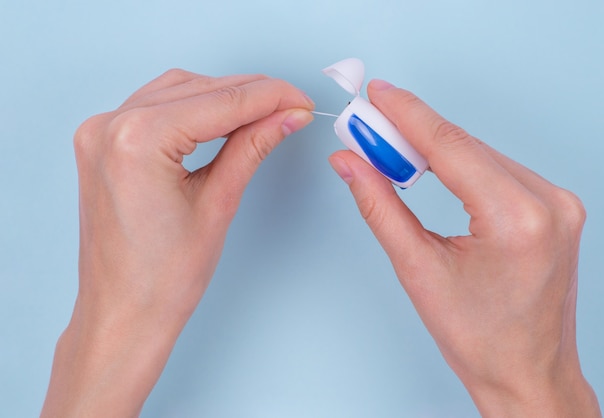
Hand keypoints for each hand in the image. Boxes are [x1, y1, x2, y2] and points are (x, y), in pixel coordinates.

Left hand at [41, 70, 313, 416]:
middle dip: (250, 94)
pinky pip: (155, 106)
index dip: (270, 97)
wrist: (124, 314)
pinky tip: (221, 116)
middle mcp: (109, 127)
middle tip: (291, 106)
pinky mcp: (102, 143)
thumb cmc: (162, 279)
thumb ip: (252, 148)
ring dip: (222, 96)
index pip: (220, 102)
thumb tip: (286, 116)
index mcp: (136, 142)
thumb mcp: (218, 205)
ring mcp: (100, 133)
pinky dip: (192, 106)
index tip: (300, 99)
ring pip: (177, 91)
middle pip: (198, 89)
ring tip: (264, 111)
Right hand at [329, 80, 600, 416]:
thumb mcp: (417, 269)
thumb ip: (380, 206)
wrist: (526, 372)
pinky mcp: (556, 207)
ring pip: (482, 153)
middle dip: (414, 132)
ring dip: (437, 147)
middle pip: (466, 145)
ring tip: (393, 150)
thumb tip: (352, 164)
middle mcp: (548, 203)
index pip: (450, 146)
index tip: (378, 95)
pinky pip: (500, 168)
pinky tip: (434, 163)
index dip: (407, 115)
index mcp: (517, 220)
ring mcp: (558, 203)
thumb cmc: (481, 338)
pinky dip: (463, 162)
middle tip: (371, 124)